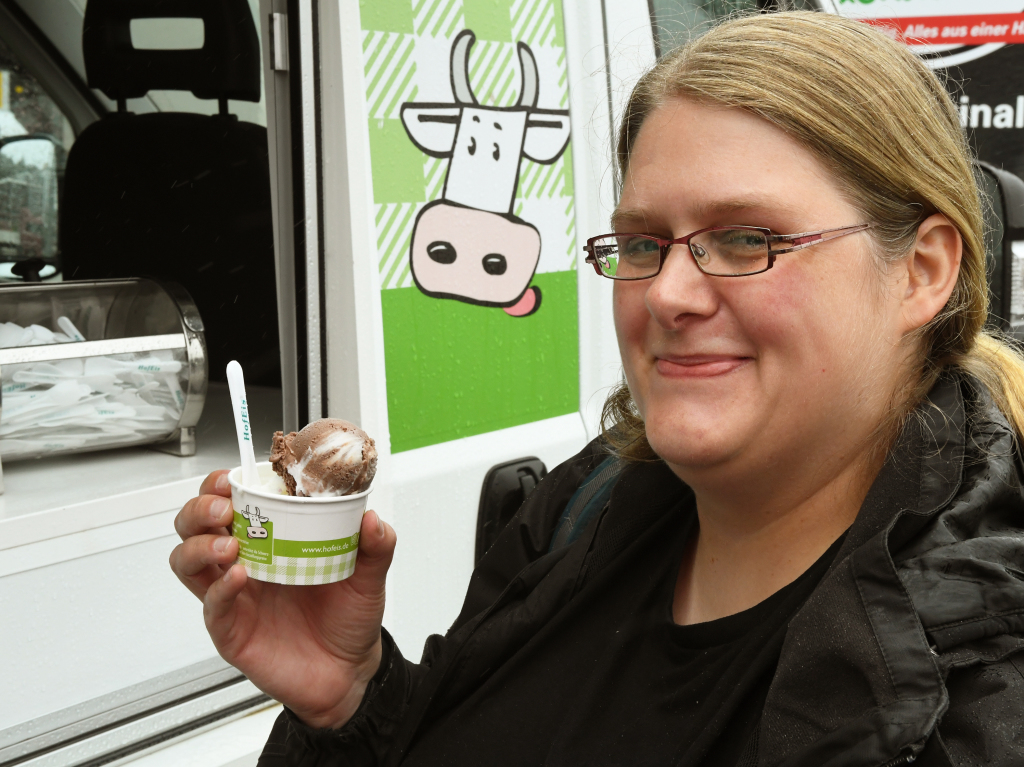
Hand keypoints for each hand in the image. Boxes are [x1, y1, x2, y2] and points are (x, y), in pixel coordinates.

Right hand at [169, 470, 396, 728]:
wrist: (349, 671)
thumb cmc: (348, 619)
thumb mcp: (369, 575)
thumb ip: (376, 545)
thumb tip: (372, 519)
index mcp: (272, 539)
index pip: (232, 501)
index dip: (224, 484)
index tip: (234, 476)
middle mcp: (245, 562)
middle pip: (195, 525)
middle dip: (201, 509)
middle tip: (225, 508)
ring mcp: (233, 596)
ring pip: (187, 561)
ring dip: (200, 545)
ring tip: (228, 543)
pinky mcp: (231, 630)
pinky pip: (211, 606)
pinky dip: (219, 589)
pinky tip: (238, 579)